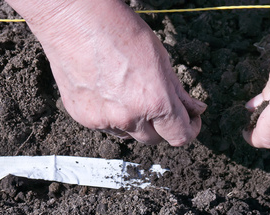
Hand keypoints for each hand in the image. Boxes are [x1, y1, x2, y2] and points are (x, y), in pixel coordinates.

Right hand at [6, 0, 205, 145]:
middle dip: (162, 126)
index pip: (180, 136)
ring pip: (129, 134)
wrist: (74, 20)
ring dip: (135, 122)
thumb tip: (195, 110)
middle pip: (154, 139)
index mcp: (155, 102)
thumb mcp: (161, 59)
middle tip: (161, 106)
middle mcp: (130, 117)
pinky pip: (105, 126)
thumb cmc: (119, 31)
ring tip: (128, 92)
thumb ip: (178, 92)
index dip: (190, 130)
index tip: (189, 121)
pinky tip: (108, 91)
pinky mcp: (83, 117)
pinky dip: (111, 116)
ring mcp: (104, 120)